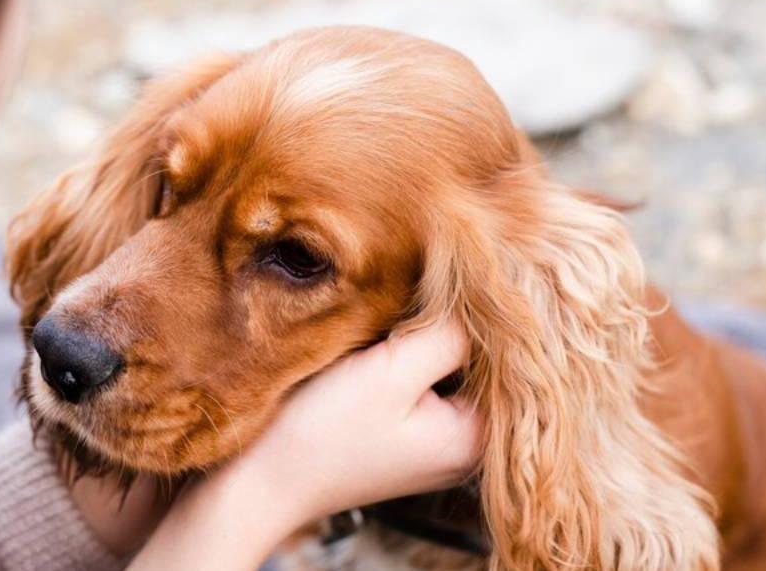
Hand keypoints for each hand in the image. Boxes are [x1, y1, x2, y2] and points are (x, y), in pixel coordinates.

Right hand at [233, 319, 480, 522]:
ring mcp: (434, 441)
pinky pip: (422, 382)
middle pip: (478, 362)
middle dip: (450, 326)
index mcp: (477, 436)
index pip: (504, 355)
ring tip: (389, 321)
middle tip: (410, 297)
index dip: (477, 314)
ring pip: (447, 367)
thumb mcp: (391, 372)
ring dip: (424, 340)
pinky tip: (376, 347)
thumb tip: (483, 298)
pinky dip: (405, 359)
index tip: (444, 286)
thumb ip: (448, 335)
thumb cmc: (322, 433)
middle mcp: (466, 444)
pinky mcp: (405, 435)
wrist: (261, 481)